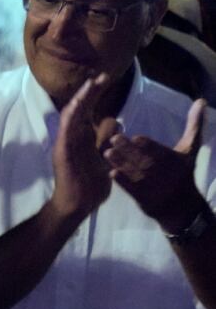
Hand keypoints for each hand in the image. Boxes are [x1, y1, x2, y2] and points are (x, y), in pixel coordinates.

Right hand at [49, 73, 118, 221]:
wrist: (78, 203)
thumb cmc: (92, 184)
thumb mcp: (106, 158)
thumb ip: (109, 140)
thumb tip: (117, 120)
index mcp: (85, 136)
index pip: (90, 109)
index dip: (96, 93)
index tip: (105, 78)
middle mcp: (74, 135)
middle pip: (81, 107)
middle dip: (91, 91)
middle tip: (102, 76)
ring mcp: (67, 141)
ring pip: (72, 115)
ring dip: (81, 99)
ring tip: (91, 85)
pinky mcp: (63, 150)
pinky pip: (65, 130)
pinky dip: (70, 116)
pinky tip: (76, 105)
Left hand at [105, 98, 209, 232]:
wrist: (182, 208)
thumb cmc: (183, 173)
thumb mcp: (190, 150)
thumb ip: (194, 125)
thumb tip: (201, 101)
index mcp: (173, 160)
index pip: (158, 150)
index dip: (146, 144)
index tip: (135, 137)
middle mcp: (162, 173)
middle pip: (142, 159)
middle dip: (127, 149)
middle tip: (114, 139)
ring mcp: (151, 186)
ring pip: (132, 171)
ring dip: (119, 162)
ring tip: (107, 152)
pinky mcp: (142, 197)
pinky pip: (128, 187)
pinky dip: (120, 180)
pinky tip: (112, 171)